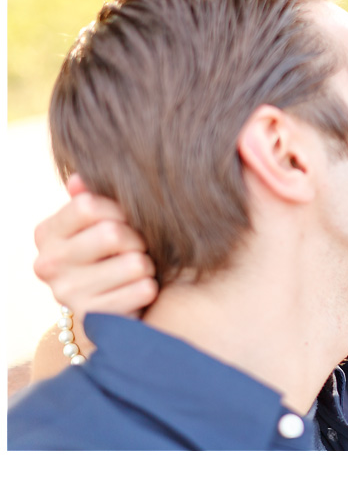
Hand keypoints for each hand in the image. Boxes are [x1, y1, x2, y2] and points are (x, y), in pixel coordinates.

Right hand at [33, 174, 157, 320]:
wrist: (104, 310)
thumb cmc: (105, 255)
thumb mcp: (93, 226)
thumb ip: (88, 199)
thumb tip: (79, 179)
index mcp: (48, 234)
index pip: (87, 205)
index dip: (118, 208)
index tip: (126, 218)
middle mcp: (49, 264)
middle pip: (112, 234)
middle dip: (137, 238)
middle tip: (138, 247)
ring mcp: (68, 294)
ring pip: (135, 263)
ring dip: (147, 264)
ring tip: (137, 269)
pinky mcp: (95, 318)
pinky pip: (144, 290)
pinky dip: (150, 288)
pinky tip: (137, 289)